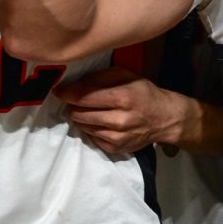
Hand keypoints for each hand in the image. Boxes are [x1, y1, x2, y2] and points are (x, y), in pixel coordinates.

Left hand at [56, 66, 181, 153]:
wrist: (165, 118)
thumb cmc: (144, 93)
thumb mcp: (127, 75)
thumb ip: (100, 77)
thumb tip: (73, 84)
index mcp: (122, 97)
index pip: (82, 97)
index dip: (66, 93)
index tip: (58, 90)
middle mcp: (118, 119)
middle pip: (78, 113)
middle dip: (74, 105)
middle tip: (79, 100)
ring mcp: (116, 136)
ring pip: (82, 126)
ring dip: (82, 117)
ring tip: (92, 111)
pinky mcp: (114, 148)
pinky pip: (91, 137)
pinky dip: (92, 128)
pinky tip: (102, 122)